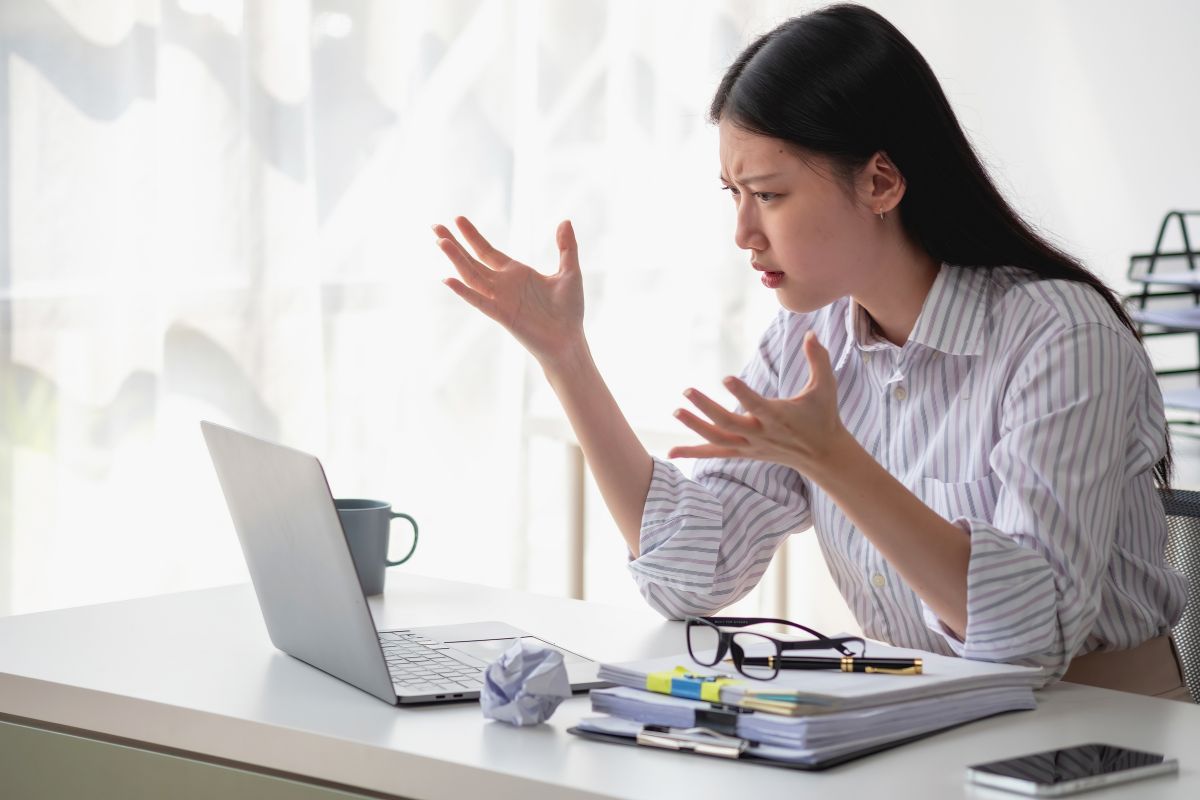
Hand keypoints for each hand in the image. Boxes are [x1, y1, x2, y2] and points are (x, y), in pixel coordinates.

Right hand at [433, 216, 584, 367]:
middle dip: (454, 243)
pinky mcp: (502, 315)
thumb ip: (566, 247)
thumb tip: (565, 221)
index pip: (487, 251)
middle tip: (435, 225)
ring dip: (455, 259)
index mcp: (515, 273)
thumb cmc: (570, 310)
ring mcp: (500, 299)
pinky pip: (479, 301)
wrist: (570, 340)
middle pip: (472, 260)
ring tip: (440, 241)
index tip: (458, 219)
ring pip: (471, 276)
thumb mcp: (570, 272)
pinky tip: (448, 279)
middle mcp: (503, 284)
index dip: (472, 236)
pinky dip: (464, 291)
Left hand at [667, 332, 847, 474]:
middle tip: (686, 391)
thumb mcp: (826, 387)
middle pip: (729, 424)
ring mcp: (751, 446)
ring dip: (695, 426)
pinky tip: (671, 452)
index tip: (726, 378)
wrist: (822, 454)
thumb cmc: (824, 415)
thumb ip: (818, 359)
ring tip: (676, 412)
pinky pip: (715, 453)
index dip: (742, 393)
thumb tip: (811, 332)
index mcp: (779, 416)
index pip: (757, 404)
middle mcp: (762, 434)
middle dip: (706, 408)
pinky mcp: (745, 453)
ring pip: (718, 440)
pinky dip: (694, 452)